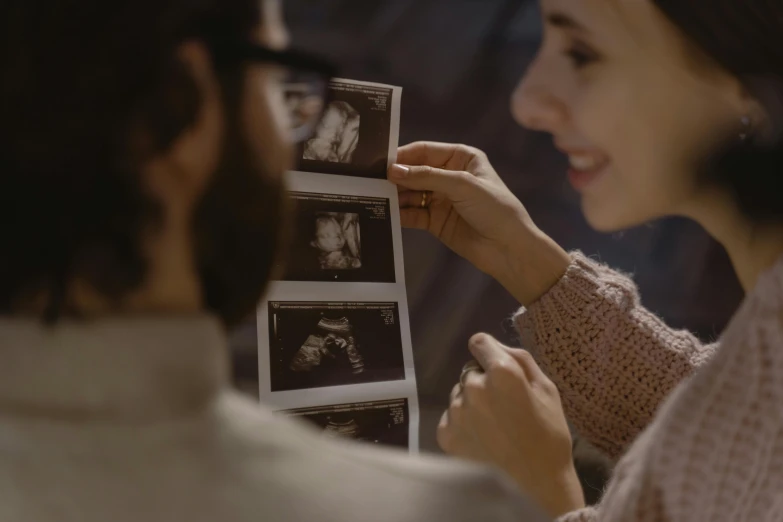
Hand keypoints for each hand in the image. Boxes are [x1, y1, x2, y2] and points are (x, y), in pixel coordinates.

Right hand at [388, 142, 569, 305]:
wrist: (510, 249)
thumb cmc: (495, 209)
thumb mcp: (462, 185)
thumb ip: (426, 176)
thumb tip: (393, 171)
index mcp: (461, 158)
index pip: (425, 151)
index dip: (403, 156)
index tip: (380, 161)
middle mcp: (449, 176)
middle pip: (415, 172)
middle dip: (396, 177)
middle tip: (371, 181)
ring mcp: (442, 199)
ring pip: (411, 193)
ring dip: (395, 196)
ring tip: (373, 197)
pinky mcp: (436, 221)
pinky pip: (413, 214)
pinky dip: (400, 214)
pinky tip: (385, 213)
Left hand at [438, 333, 584, 518]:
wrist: (535, 488)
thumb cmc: (549, 437)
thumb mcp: (547, 390)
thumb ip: (521, 359)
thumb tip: (498, 346)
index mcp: (501, 372)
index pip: (480, 342)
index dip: (489, 351)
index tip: (496, 366)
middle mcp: (473, 387)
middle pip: (470, 371)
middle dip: (484, 381)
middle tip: (503, 406)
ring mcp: (456, 411)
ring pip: (460, 394)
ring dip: (472, 403)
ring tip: (494, 427)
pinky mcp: (445, 434)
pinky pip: (450, 417)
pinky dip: (463, 424)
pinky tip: (482, 440)